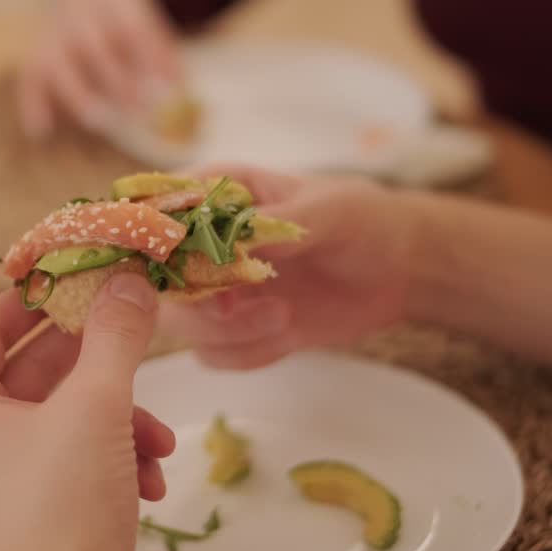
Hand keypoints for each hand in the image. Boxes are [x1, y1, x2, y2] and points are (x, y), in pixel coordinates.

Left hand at [0, 274, 172, 550]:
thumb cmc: (62, 510)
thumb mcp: (97, 406)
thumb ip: (115, 335)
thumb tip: (129, 280)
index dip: (30, 296)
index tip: (76, 277)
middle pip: (33, 375)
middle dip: (99, 369)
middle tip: (136, 343)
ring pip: (62, 421)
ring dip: (118, 422)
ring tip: (159, 442)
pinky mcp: (24, 516)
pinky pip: (67, 463)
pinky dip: (111, 461)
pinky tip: (151, 480)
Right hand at [17, 0, 181, 137]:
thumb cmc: (123, 12)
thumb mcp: (146, 16)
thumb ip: (160, 48)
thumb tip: (178, 84)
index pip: (130, 27)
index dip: (149, 59)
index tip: (168, 90)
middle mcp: (77, 12)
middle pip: (91, 44)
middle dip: (116, 79)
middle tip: (140, 110)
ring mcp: (53, 30)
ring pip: (56, 61)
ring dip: (77, 94)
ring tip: (100, 122)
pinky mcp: (38, 49)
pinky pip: (29, 76)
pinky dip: (32, 104)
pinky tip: (40, 132)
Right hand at [160, 166, 415, 368]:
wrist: (398, 269)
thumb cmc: (362, 220)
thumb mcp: (330, 211)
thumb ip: (281, 224)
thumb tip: (237, 241)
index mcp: (216, 195)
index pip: (158, 211)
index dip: (153, 241)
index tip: (181, 265)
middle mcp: (205, 245)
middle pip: (161, 281)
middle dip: (196, 304)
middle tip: (234, 308)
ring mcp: (218, 289)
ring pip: (185, 325)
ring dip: (228, 334)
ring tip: (285, 321)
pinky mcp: (238, 328)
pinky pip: (216, 355)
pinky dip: (248, 355)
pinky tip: (289, 339)